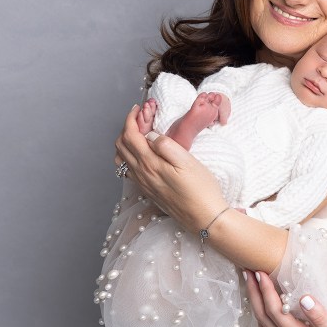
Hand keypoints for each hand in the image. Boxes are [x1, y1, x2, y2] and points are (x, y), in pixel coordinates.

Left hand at [114, 105, 227, 231]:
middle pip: (121, 146)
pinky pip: (128, 171)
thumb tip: (150, 136)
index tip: (137, 108)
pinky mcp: (148, 192)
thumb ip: (166, 145)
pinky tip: (141, 156)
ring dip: (125, 143)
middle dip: (126, 128)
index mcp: (150, 163)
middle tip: (139, 118)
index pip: (130, 136)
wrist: (204, 218)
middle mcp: (142, 174)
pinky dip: (128, 158)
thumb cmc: (201, 189)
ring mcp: (143, 185)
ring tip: (138, 134)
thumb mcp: (188, 161)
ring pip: (121, 160)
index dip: (131, 119)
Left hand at [244, 270, 326, 326]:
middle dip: (254, 295)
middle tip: (248, 272)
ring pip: (266, 324)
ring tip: (252, 284)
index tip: (260, 273)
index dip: (266, 292)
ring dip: (256, 303)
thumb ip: (321, 317)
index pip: (276, 312)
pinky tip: (266, 302)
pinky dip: (265, 312)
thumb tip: (303, 298)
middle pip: (264, 318)